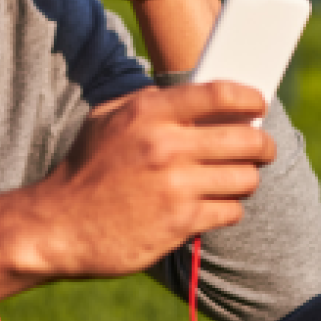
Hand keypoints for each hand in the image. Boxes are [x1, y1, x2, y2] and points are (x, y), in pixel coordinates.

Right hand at [20, 82, 275, 280]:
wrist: (58, 225)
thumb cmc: (83, 169)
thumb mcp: (103, 120)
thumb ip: (144, 103)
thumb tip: (190, 96)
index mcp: (145, 114)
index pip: (218, 94)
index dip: (249, 98)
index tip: (257, 104)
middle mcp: (164, 146)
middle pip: (246, 138)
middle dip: (262, 144)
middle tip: (260, 148)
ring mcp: (175, 186)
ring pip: (245, 178)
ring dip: (244, 179)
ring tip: (230, 179)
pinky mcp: (181, 222)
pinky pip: (231, 211)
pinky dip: (226, 209)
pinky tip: (207, 206)